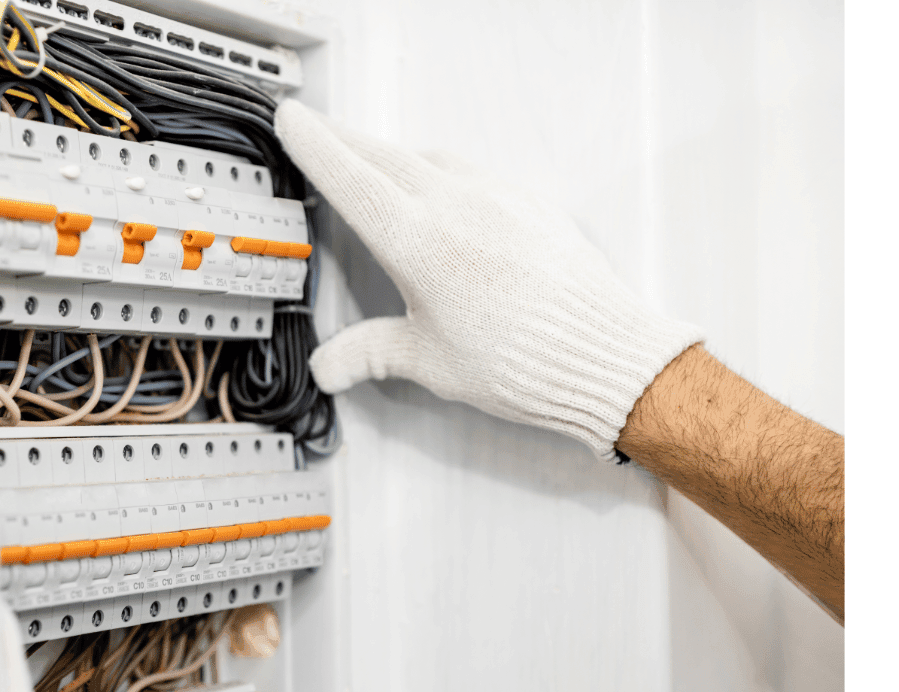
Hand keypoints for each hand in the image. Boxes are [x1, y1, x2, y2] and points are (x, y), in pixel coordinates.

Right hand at [274, 100, 702, 460]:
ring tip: (375, 166)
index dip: (315, 145)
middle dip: (346, 141)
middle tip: (321, 133)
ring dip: (394, 156)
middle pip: (384, 156)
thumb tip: (334, 364)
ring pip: (429, 159)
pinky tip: (442, 195)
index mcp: (418, 241)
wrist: (605, 355)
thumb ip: (372, 353)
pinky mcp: (529, 204)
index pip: (350, 178)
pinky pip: (472, 174)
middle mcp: (456, 206)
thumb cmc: (526, 360)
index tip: (293, 120)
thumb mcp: (429, 361)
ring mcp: (497, 197)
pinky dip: (441, 174)